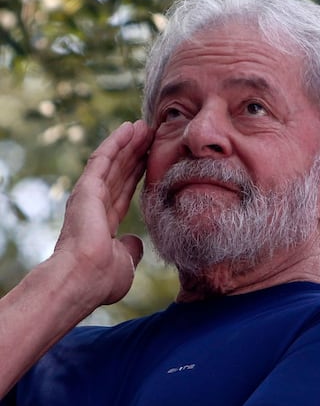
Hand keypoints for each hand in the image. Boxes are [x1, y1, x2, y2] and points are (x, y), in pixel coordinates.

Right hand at [54, 120, 153, 307]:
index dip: (137, 174)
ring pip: (113, 162)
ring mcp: (89, 196)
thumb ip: (130, 250)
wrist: (84, 279)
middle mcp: (95, 206)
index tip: (151, 158)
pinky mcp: (86, 188)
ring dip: (128, 143)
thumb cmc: (102, 279)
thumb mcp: (124, 264)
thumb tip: (135, 242)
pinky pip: (102, 158)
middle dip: (135, 153)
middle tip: (151, 134)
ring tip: (143, 126)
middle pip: (120, 172)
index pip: (124, 191)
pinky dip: (115, 142)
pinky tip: (128, 128)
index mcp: (104, 223)